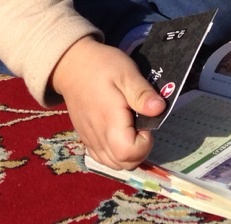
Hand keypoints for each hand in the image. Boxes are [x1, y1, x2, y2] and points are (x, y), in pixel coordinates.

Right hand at [50, 36, 164, 168]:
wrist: (71, 65)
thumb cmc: (101, 66)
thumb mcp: (126, 72)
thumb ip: (142, 93)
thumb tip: (159, 109)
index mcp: (109, 121)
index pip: (129, 153)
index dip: (145, 144)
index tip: (145, 123)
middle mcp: (97, 136)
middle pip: (123, 164)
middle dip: (140, 151)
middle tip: (141, 125)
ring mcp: (89, 139)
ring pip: (113, 164)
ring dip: (129, 154)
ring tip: (132, 129)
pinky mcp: (85, 138)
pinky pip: (101, 158)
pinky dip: (114, 154)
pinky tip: (119, 134)